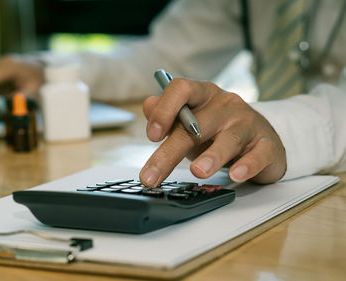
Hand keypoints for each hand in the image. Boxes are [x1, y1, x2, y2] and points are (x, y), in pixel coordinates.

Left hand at [139, 78, 286, 186]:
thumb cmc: (217, 132)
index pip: (181, 89)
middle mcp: (225, 105)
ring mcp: (248, 123)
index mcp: (203, 95)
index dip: (165, 110)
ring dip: (212, 156)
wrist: (261, 141)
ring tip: (198, 171)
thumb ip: (168, 117)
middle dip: (171, 151)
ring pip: (229, 138)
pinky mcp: (267, 145)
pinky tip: (236, 174)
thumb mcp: (189, 123)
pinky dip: (247, 165)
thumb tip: (148, 105)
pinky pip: (259, 154)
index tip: (152, 136)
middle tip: (152, 175)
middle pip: (196, 125)